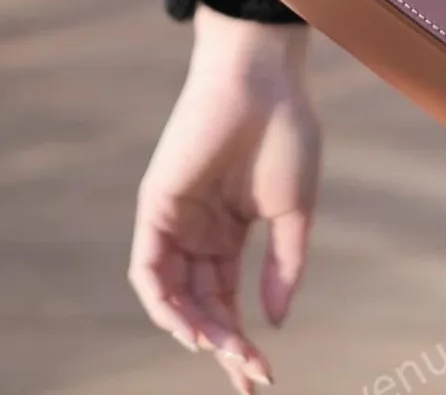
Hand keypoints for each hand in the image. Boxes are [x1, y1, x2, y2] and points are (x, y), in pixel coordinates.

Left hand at [129, 7, 319, 391]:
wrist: (263, 80)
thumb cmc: (286, 132)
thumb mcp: (295, 210)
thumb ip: (284, 266)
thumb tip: (273, 322)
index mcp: (231, 231)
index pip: (229, 301)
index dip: (242, 342)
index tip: (263, 378)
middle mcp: (199, 232)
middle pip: (202, 305)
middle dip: (224, 344)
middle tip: (249, 375)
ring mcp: (175, 221)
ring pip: (173, 295)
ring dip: (195, 330)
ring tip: (225, 351)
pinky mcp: (156, 207)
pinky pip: (150, 269)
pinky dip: (165, 303)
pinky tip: (192, 327)